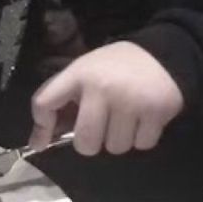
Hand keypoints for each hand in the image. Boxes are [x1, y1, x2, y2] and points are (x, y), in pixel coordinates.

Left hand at [30, 42, 183, 155]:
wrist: (163, 54)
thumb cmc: (116, 66)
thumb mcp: (86, 71)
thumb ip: (64, 99)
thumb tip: (40, 140)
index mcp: (79, 74)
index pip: (45, 102)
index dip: (41, 127)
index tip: (41, 142)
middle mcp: (102, 88)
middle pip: (85, 142)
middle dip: (91, 142)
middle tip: (101, 127)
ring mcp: (129, 101)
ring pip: (115, 147)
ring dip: (119, 138)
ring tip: (126, 117)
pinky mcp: (155, 112)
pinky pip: (141, 145)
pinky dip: (142, 137)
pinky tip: (143, 117)